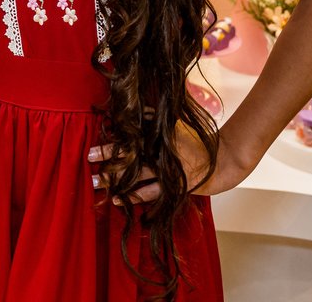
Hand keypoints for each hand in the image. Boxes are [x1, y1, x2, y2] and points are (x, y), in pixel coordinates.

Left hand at [87, 125, 252, 204]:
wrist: (223, 162)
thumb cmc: (195, 140)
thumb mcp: (175, 124)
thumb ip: (153, 118)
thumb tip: (133, 110)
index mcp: (160, 138)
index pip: (130, 141)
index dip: (110, 147)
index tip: (91, 151)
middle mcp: (161, 155)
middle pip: (130, 160)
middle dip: (107, 163)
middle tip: (88, 166)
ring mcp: (167, 172)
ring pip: (136, 178)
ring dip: (114, 182)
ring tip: (95, 185)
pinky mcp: (174, 186)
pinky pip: (150, 193)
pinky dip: (133, 197)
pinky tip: (117, 200)